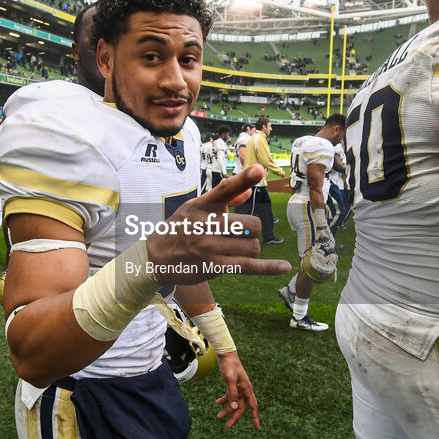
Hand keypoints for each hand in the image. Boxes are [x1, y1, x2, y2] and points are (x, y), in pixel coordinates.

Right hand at [144, 165, 291, 283]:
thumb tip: (249, 189)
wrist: (154, 257)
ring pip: (252, 246)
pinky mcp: (214, 266)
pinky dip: (269, 268)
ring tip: (238, 249)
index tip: (259, 170)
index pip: (225, 188)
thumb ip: (224, 198)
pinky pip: (248, 266)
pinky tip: (284, 267)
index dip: (244, 178)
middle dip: (253, 231)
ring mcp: (210, 246)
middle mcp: (206, 224)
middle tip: (243, 234)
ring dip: (251, 248)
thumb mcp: (195, 208)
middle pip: (251, 225)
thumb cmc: (179, 229)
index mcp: (202, 205)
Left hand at [214, 352, 259, 428]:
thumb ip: (232, 393)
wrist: (227, 356)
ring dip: (227, 410)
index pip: (253, 406)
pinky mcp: (232, 386)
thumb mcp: (230, 379)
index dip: (255, 417)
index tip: (256, 428)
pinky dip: (224, 401)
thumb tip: (234, 407)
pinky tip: (217, 402)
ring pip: (234, 404)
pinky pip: (230, 397)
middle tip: (227, 426)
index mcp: (247, 390)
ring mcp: (238, 389)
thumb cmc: (230, 366)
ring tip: (218, 416)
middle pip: (241, 408)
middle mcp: (244, 391)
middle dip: (234, 417)